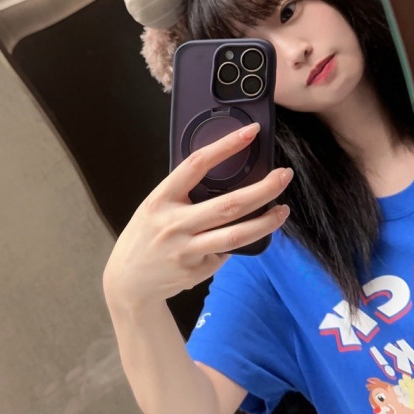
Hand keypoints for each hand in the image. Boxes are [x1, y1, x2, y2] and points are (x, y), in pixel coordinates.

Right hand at [103, 123, 292, 311]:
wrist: (128, 281)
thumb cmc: (146, 235)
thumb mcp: (155, 206)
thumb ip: (184, 194)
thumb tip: (227, 182)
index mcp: (161, 198)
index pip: (197, 164)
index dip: (226, 146)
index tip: (250, 132)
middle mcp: (174, 223)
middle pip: (229, 205)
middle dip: (263, 189)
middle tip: (284, 175)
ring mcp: (186, 250)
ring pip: (236, 235)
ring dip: (266, 222)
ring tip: (283, 210)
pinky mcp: (197, 270)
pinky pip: (226, 253)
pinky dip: (237, 244)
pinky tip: (239, 238)